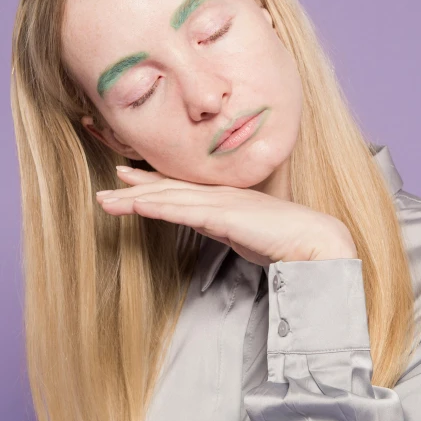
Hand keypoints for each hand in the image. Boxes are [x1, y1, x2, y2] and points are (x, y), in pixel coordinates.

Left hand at [95, 167, 357, 265]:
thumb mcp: (247, 233)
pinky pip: (181, 211)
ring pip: (168, 198)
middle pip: (168, 189)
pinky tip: (134, 205)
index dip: (153, 183)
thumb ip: (227, 227)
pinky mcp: (222, 215)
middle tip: (106, 187)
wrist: (315, 240)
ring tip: (105, 200)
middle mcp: (218, 194)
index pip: (182, 189)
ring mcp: (220, 202)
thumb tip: (213, 227)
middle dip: (135, 187)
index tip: (129, 179)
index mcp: (225, 198)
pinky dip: (155, 206)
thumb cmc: (286, 240)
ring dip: (134, 198)